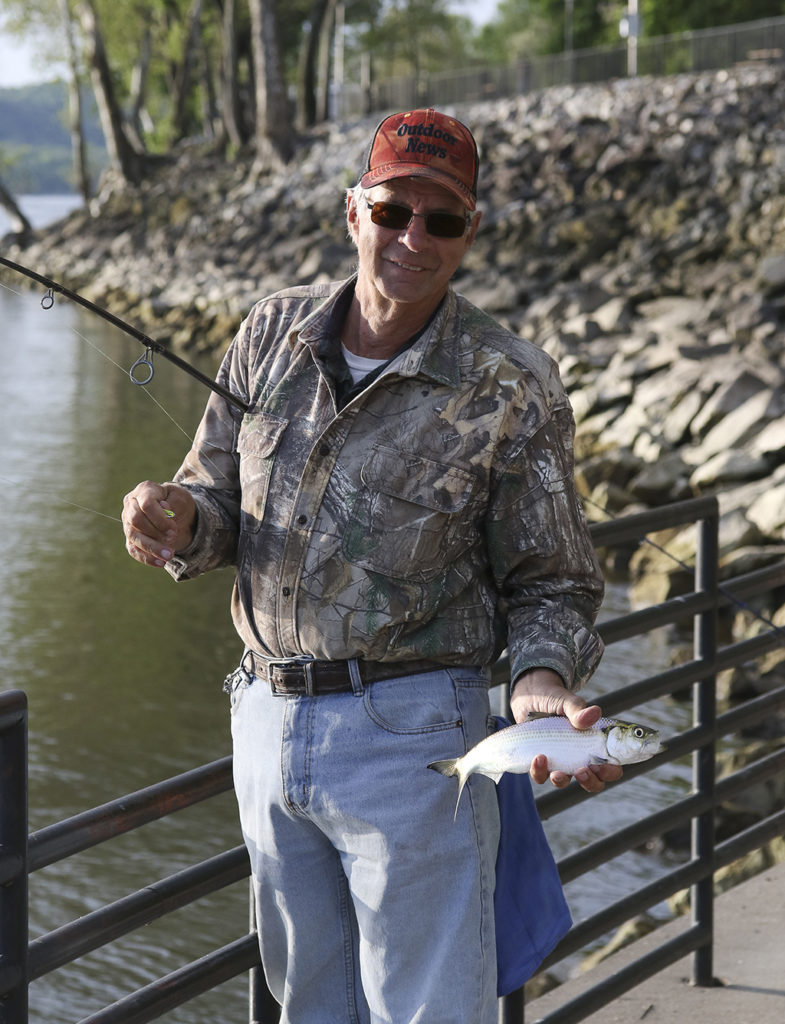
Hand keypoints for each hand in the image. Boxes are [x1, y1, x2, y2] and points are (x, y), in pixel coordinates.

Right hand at [122, 481, 195, 567]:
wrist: (177, 512)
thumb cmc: (178, 502)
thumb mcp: (181, 497)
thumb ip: (173, 502)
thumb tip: (164, 509)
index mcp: (144, 490)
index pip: (146, 504)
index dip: (160, 519)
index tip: (174, 530)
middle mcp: (131, 504)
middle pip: (136, 520)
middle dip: (155, 533)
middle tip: (173, 539)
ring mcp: (128, 522)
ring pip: (133, 537)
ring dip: (152, 548)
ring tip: (169, 556)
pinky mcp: (131, 538)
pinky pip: (134, 550)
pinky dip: (146, 558)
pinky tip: (160, 563)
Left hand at [510, 668, 622, 793]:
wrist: (528, 697)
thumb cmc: (554, 698)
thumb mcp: (566, 701)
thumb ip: (578, 709)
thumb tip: (594, 713)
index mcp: (593, 744)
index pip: (610, 766)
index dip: (610, 771)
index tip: (600, 767)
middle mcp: (578, 757)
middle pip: (592, 782)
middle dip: (589, 782)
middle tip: (581, 772)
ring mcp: (558, 761)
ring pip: (564, 782)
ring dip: (561, 780)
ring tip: (556, 773)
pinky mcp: (540, 762)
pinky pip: (540, 775)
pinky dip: (539, 771)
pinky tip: (538, 758)